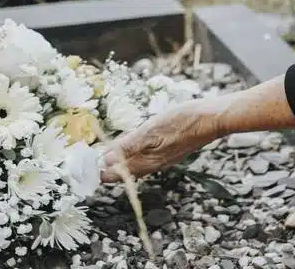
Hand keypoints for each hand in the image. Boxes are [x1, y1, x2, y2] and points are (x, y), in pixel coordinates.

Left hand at [99, 98, 225, 182]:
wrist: (211, 119)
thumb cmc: (182, 122)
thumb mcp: (152, 130)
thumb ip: (129, 146)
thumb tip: (106, 160)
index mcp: (146, 162)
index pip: (115, 175)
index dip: (99, 172)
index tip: (84, 165)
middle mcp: (152, 164)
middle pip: (123, 172)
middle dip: (106, 167)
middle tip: (89, 159)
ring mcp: (161, 158)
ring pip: (133, 164)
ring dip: (118, 160)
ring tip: (104, 152)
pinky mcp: (167, 151)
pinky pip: (144, 157)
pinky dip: (131, 153)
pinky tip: (129, 144)